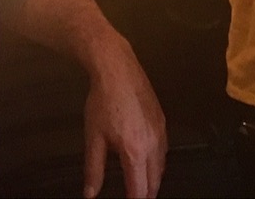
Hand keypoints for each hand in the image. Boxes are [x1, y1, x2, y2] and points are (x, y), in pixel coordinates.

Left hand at [81, 37, 166, 198]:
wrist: (117, 69)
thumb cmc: (103, 100)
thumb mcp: (93, 137)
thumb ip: (93, 169)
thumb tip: (90, 193)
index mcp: (135, 151)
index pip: (140, 190)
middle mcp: (153, 144)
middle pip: (155, 182)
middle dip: (145, 194)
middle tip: (135, 197)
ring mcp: (160, 132)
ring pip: (162, 167)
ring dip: (153, 180)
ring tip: (142, 187)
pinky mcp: (162, 121)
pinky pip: (164, 151)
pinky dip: (157, 163)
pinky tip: (147, 162)